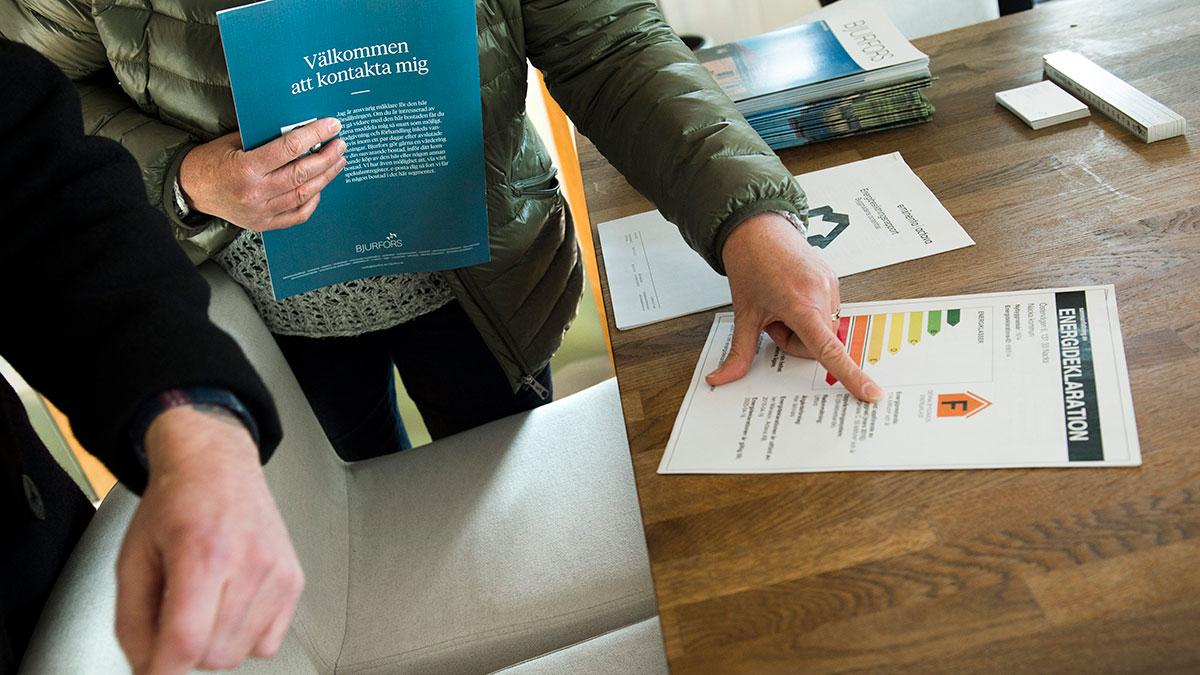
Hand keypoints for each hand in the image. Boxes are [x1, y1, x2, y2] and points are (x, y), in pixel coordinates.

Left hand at [115, 405, 302, 673]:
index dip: (161, 671)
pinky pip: (267, 643)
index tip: (152, 674)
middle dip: (185, 650)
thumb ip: (132, 620)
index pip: (185, 641)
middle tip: (174, 617)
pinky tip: (229, 606)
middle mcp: (249, 563)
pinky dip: (244, 637)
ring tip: (203, 604)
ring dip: (214, 644)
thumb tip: (146, 666)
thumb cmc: (176, 503)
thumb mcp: (132, 559)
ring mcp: (277, 573)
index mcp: (202, 553)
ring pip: (240, 654)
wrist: (218, 466)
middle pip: (213, 655)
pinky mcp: (293, 580)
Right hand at [178, 117, 345, 230]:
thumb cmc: (211, 162)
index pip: (289, 148)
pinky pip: (297, 215)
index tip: (332, 126)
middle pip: (302, 174)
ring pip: (304, 194)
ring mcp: (261, 212)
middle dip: (326, 157)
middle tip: (340, 145)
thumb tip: (299, 128)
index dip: (315, 135)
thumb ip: (264, 138)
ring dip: (325, 177)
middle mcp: (256, 193)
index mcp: (246, 168)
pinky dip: (312, 201)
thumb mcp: (233, 141)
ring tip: (337, 162)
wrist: (190, 190)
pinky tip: (320, 187)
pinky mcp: (264, 224)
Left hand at [707, 212, 883, 401]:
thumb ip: (738, 353)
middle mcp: (822, 294)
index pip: (829, 350)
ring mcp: (831, 285)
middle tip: (773, 320)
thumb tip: (720, 379)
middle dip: (794, 341)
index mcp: (801, 305)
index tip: (872, 393)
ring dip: (802, 326)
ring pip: (822, 330)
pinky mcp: (834, 280)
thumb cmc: (751, 265)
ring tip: (781, 303)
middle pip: (818, 345)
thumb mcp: (743, 314)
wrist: (757, 229)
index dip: (852, 375)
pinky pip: (826, 313)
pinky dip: (809, 313)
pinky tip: (792, 295)